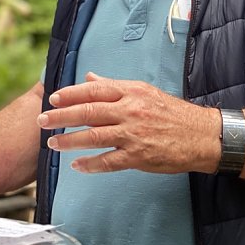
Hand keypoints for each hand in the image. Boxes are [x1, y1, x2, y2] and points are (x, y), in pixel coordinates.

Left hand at [37, 72, 219, 174]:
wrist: (202, 135)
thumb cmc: (174, 113)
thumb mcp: (145, 92)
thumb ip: (115, 87)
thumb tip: (89, 78)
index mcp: (132, 92)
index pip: (94, 90)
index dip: (70, 94)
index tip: (52, 98)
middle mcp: (131, 110)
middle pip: (89, 112)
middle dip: (61, 116)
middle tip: (42, 120)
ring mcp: (134, 134)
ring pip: (94, 136)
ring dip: (70, 141)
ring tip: (53, 143)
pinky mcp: (139, 156)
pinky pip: (109, 161)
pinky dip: (91, 164)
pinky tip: (77, 165)